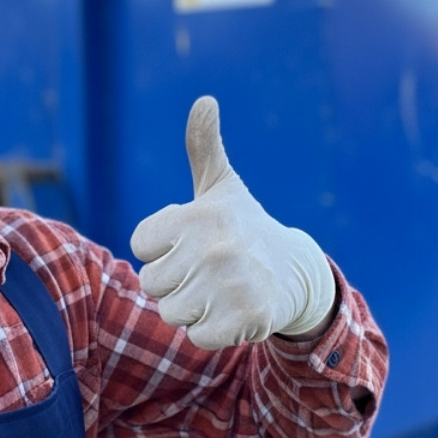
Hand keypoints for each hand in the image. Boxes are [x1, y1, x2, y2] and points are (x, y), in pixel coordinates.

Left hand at [130, 96, 335, 348]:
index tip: (193, 242)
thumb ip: (203, 146)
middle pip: (153, 284)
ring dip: (192, 309)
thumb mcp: (221, 186)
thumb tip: (205, 100)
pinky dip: (212, 331)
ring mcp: (231, 284)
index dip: (163, 249)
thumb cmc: (244, 228)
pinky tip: (232, 311)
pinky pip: (196, 337)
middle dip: (176, 283)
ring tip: (220, 290)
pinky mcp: (245, 319)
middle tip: (209, 270)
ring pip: (171, 313)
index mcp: (200, 214)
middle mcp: (215, 247)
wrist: (295, 273)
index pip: (141, 246)